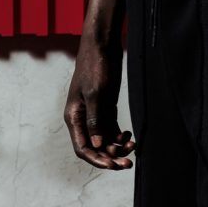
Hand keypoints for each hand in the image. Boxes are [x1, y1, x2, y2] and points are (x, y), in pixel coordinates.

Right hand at [64, 37, 135, 169]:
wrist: (102, 44)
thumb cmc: (95, 65)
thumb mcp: (96, 92)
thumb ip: (95, 119)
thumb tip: (97, 145)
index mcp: (74, 117)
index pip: (82, 147)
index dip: (96, 159)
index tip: (112, 164)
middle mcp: (83, 118)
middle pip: (95, 146)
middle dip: (110, 156)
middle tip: (128, 164)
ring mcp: (95, 112)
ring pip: (105, 138)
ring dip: (117, 146)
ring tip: (133, 146)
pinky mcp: (106, 106)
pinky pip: (111, 128)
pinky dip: (120, 135)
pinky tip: (130, 136)